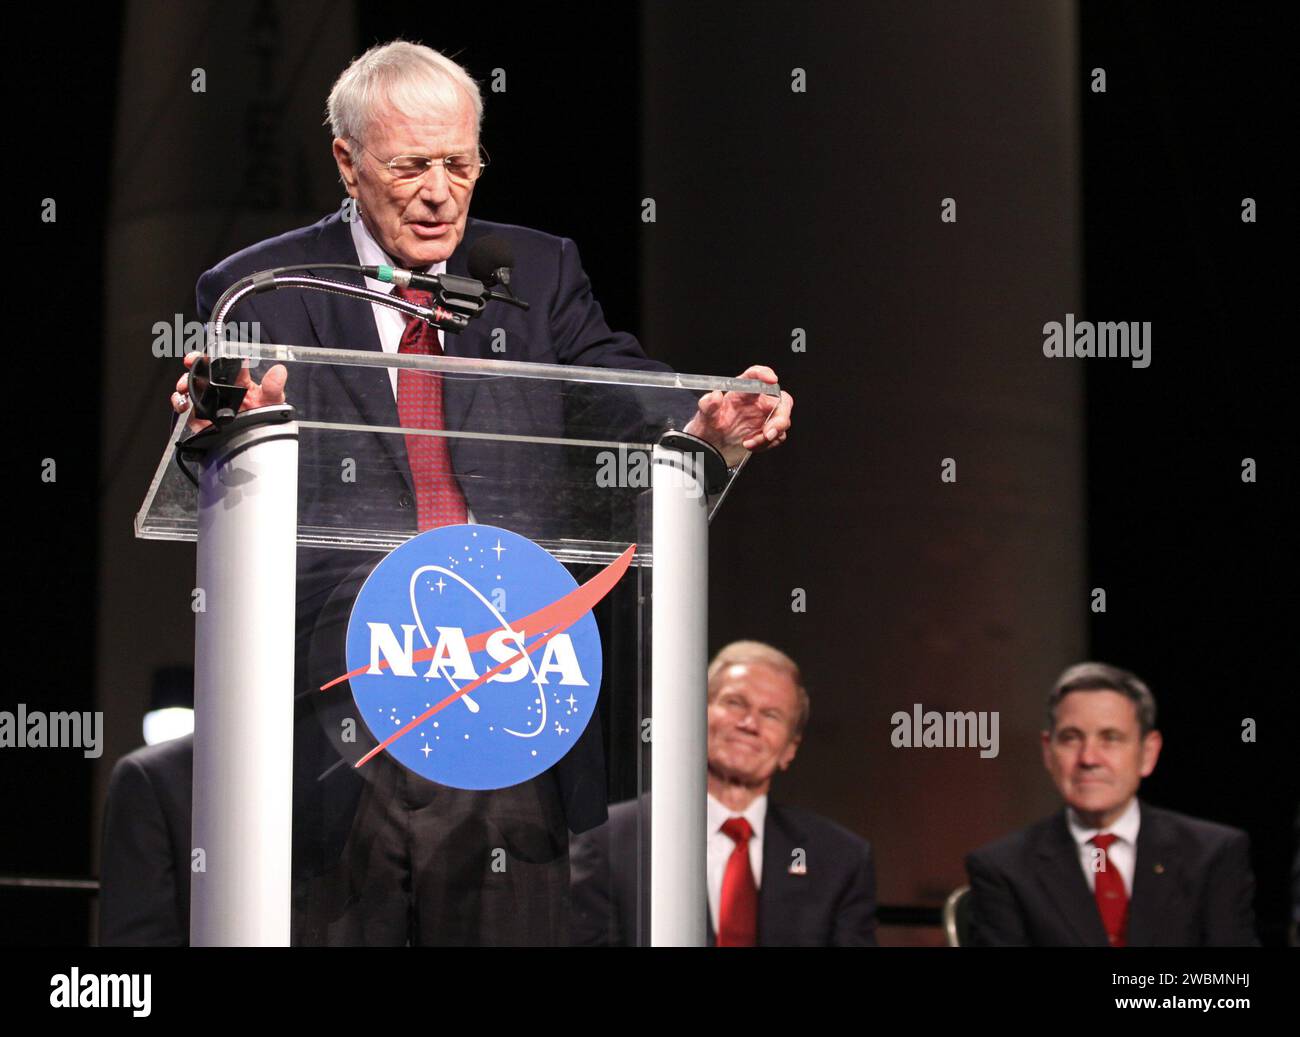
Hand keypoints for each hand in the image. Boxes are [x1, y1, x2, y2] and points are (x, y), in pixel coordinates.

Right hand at [171, 351, 287, 433]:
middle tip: (192, 360)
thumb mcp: (272, 401)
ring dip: (184, 381)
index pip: (227, 362)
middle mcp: (221, 388)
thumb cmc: (264, 419)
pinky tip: (183, 403)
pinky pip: (184, 404)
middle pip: (204, 370)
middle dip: (195, 362)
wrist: (252, 443)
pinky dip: (179, 401)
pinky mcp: (199, 414)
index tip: (215, 351)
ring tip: (184, 384)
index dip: (219, 353)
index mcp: (239, 381)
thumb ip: (273, 387)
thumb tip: (279, 371)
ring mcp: (209, 400)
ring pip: (191, 384)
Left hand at [683, 365, 792, 467]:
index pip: (755, 376)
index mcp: (742, 391)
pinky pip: (778, 436)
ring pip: (782, 421)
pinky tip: (751, 445)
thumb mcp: (705, 416)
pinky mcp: (768, 431)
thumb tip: (714, 396)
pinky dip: (766, 444)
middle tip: (768, 433)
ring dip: (769, 436)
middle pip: (782, 400)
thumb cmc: (710, 426)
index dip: (765, 374)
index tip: (771, 379)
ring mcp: (765, 417)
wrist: (711, 447)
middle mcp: (757, 401)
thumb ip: (708, 405)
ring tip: (749, 443)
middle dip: (781, 417)